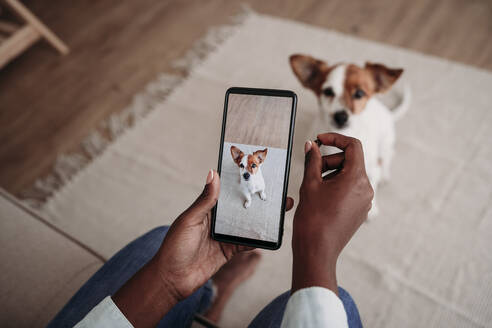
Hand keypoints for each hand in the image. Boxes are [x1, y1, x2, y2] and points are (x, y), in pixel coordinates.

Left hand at [114, 170, 293, 326]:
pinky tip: (271, 232)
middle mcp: (216, 221)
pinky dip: (258, 239)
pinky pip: (246, 243)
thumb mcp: (190, 220)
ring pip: (247, 224)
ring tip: (280, 210)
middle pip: (241, 208)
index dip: (241, 184)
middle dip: (257, 200)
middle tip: (278, 192)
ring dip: (262, 218)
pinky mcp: (228, 251)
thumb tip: (213, 173)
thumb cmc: (175, 246)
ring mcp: (223, 236)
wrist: (172, 279)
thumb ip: (205, 200)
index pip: (227, 193)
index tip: (257, 174)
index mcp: (206, 209)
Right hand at [291, 133, 372, 294]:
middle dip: (330, 159)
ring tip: (315, 185)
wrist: (317, 250)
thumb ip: (312, 160)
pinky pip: (351, 189)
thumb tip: (311, 146)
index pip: (353, 146)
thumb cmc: (313, 219)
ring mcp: (364, 201)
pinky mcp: (360, 210)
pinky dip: (337, 185)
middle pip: (351, 161)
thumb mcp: (310, 184)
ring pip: (350, 175)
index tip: (320, 139)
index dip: (335, 138)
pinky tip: (321, 196)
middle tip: (312, 167)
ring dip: (332, 173)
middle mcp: (366, 189)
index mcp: (356, 179)